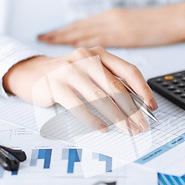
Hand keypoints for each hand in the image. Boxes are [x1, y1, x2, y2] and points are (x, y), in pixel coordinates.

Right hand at [2, 47, 157, 134]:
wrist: (32, 73)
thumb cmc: (67, 75)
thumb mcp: (91, 72)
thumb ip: (111, 82)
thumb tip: (136, 105)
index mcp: (100, 54)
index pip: (129, 71)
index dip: (143, 90)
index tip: (151, 107)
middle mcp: (87, 58)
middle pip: (116, 87)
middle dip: (132, 110)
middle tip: (141, 126)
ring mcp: (70, 70)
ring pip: (99, 97)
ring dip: (116, 117)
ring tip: (126, 130)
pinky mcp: (56, 85)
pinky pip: (79, 105)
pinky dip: (92, 119)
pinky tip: (101, 127)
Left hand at [37, 1, 184, 47]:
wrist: (176, 18)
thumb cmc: (157, 26)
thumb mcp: (133, 31)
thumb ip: (118, 39)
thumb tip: (104, 58)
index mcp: (112, 19)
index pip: (84, 26)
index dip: (67, 30)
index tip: (52, 34)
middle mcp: (111, 20)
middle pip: (80, 27)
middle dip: (61, 33)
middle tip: (43, 37)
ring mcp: (117, 25)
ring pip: (86, 30)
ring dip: (67, 36)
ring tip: (49, 39)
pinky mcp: (124, 33)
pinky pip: (100, 39)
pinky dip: (85, 43)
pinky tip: (73, 47)